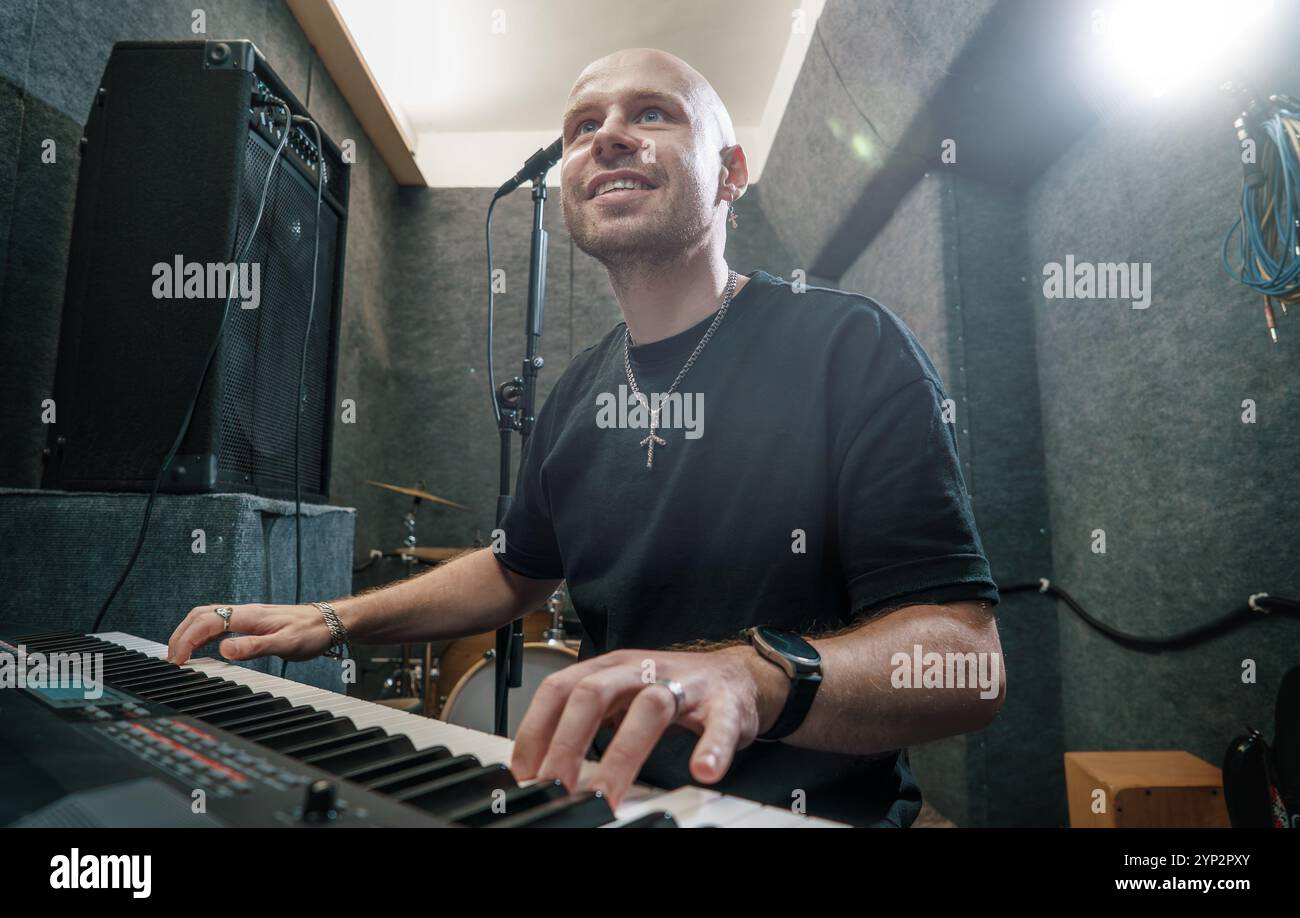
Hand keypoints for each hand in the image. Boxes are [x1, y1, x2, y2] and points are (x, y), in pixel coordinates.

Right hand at [166, 603, 332, 663]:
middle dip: (180, 635)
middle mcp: (244, 612)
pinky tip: (201, 648)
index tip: (177, 661)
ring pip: (207, 617)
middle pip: (200, 615)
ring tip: (179, 655)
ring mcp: (246, 616)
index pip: (206, 622)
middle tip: (171, 660)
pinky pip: (218, 623)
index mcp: (249, 616)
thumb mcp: (285, 643)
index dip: (186, 640)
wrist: (329, 622)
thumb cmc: (311, 632)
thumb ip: (254, 647)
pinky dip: (202, 634)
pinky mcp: (251, 622)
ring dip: (188, 633)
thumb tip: (224, 650)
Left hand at [509, 646, 789, 809]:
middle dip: (568, 743)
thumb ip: (583, 724)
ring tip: (607, 795)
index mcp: (610, 668)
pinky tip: (703, 771)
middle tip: (555, 788)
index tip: (524, 773)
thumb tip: (537, 766)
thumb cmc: (670, 690)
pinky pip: (719, 724)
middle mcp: (641, 670)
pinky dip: (710, 748)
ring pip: (650, 708)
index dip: (535, 729)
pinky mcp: (725, 704)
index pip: (560, 688)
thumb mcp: (619, 698)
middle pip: (594, 694)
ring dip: (623, 755)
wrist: (737, 675)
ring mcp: (685, 684)